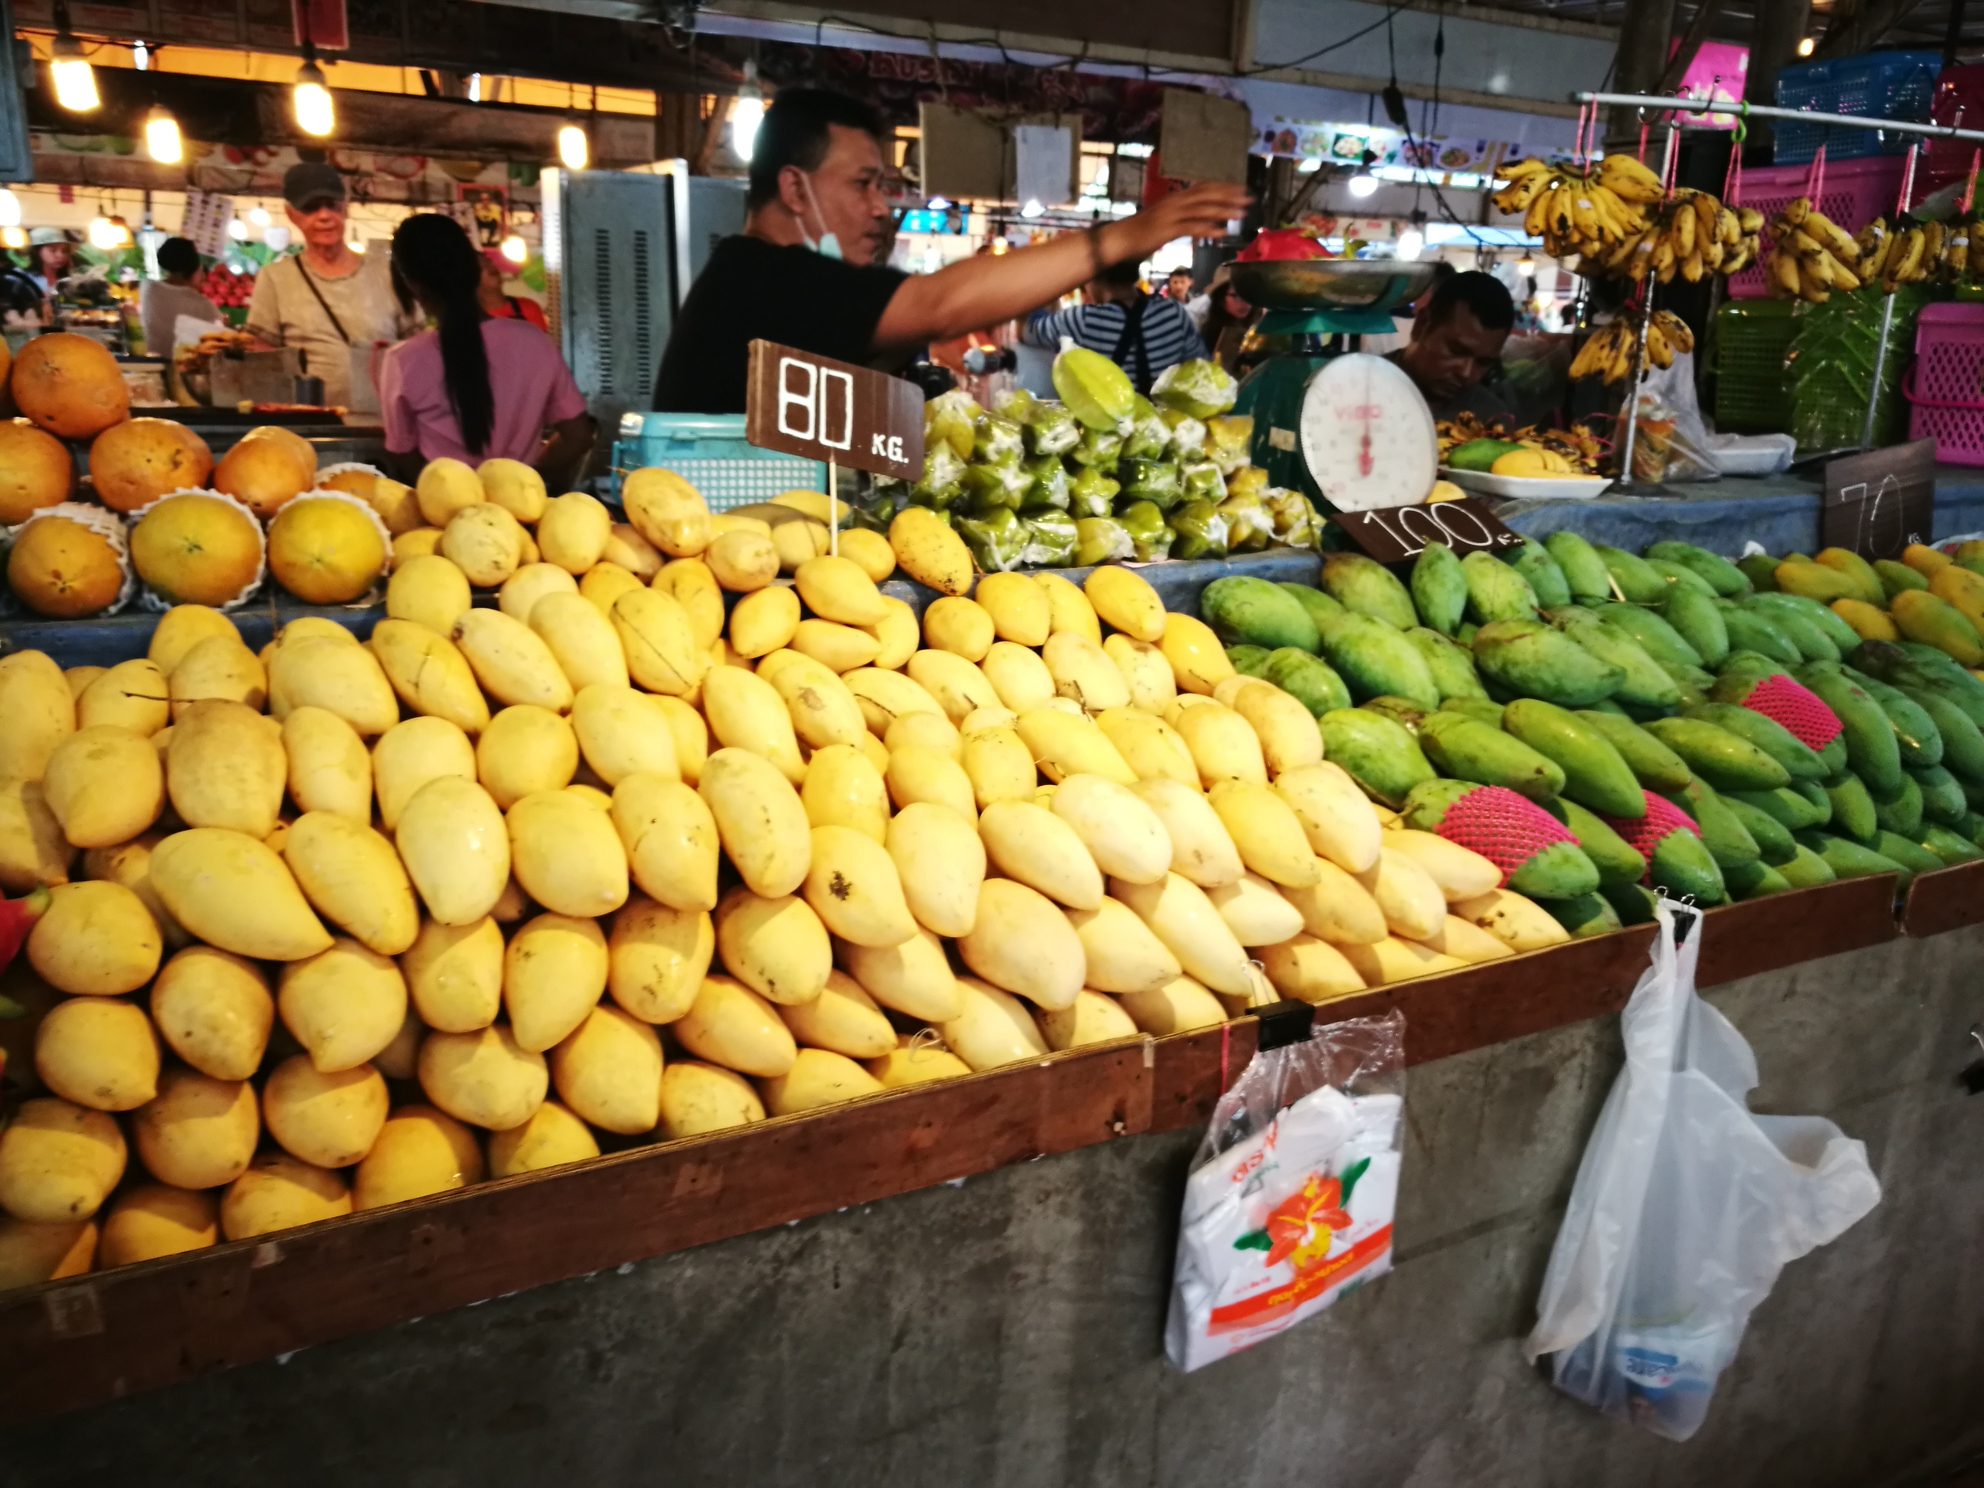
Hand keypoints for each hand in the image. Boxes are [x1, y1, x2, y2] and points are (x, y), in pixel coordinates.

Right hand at [1107, 180, 1253, 262]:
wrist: (1119, 239)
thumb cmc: (1140, 232)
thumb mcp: (1164, 219)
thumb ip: (1182, 217)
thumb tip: (1200, 219)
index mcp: (1175, 198)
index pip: (1203, 187)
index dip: (1223, 186)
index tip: (1240, 188)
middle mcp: (1175, 202)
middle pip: (1206, 194)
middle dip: (1229, 195)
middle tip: (1248, 197)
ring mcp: (1171, 215)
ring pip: (1202, 209)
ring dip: (1224, 210)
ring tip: (1241, 213)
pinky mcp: (1167, 229)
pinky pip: (1192, 227)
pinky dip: (1208, 229)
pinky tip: (1222, 232)